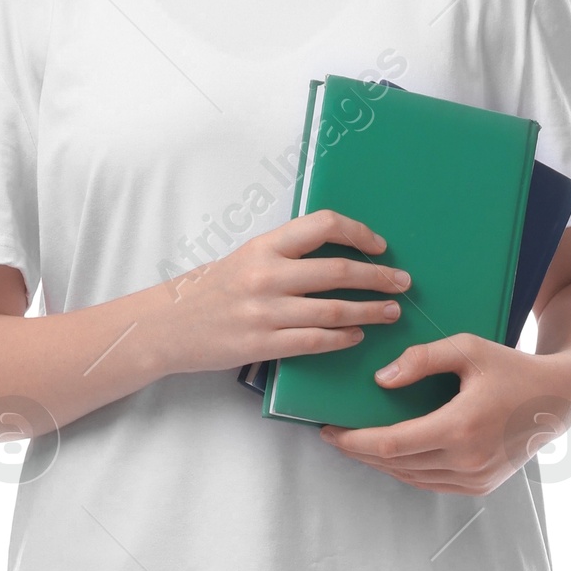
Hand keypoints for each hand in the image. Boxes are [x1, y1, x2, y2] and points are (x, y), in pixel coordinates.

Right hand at [159, 210, 409, 376]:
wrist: (167, 326)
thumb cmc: (210, 290)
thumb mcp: (245, 258)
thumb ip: (285, 254)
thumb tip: (335, 253)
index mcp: (264, 246)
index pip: (323, 226)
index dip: (359, 233)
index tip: (380, 246)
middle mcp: (267, 275)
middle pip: (340, 272)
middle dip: (380, 277)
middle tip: (403, 283)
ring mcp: (265, 312)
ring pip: (335, 311)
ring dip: (371, 311)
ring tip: (391, 312)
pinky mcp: (262, 344)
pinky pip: (316, 342)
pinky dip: (343, 339)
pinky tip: (358, 336)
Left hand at [320, 336, 570, 492]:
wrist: (559, 399)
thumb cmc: (513, 367)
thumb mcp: (468, 348)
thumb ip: (421, 360)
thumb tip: (381, 381)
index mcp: (461, 427)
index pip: (390, 445)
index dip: (354, 441)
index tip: (328, 431)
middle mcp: (468, 460)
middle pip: (395, 464)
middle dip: (360, 450)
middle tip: (335, 434)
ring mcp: (475, 479)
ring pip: (410, 477)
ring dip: (380, 462)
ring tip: (357, 442)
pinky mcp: (480, 486)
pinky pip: (429, 482)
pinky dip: (406, 469)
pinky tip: (390, 453)